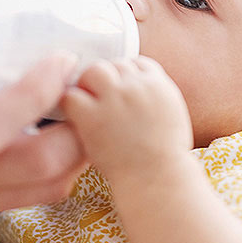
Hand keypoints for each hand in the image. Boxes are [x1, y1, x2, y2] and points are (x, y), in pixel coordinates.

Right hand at [0, 54, 85, 235]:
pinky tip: (48, 140)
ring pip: (46, 189)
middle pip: (44, 167)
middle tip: (87, 91)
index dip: (38, 91)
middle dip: (80, 128)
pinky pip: (27, 196)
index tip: (62, 59)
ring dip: (76, 154)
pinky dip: (53, 169)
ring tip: (81, 116)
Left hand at [61, 56, 192, 181]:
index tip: (119, 92)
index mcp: (158, 84)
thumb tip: (136, 89)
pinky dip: (70, 105)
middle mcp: (136, 85)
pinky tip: (75, 119)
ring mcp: (114, 98)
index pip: (136, 63)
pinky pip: (71, 96)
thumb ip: (154, 97)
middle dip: (106, 80)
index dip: (125, 76)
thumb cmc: (165, 157)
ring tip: (87, 107)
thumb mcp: (172, 115)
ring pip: (93, 72)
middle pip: (114, 65)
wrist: (156, 179)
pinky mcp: (92, 115)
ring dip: (87, 86)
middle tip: (100, 100)